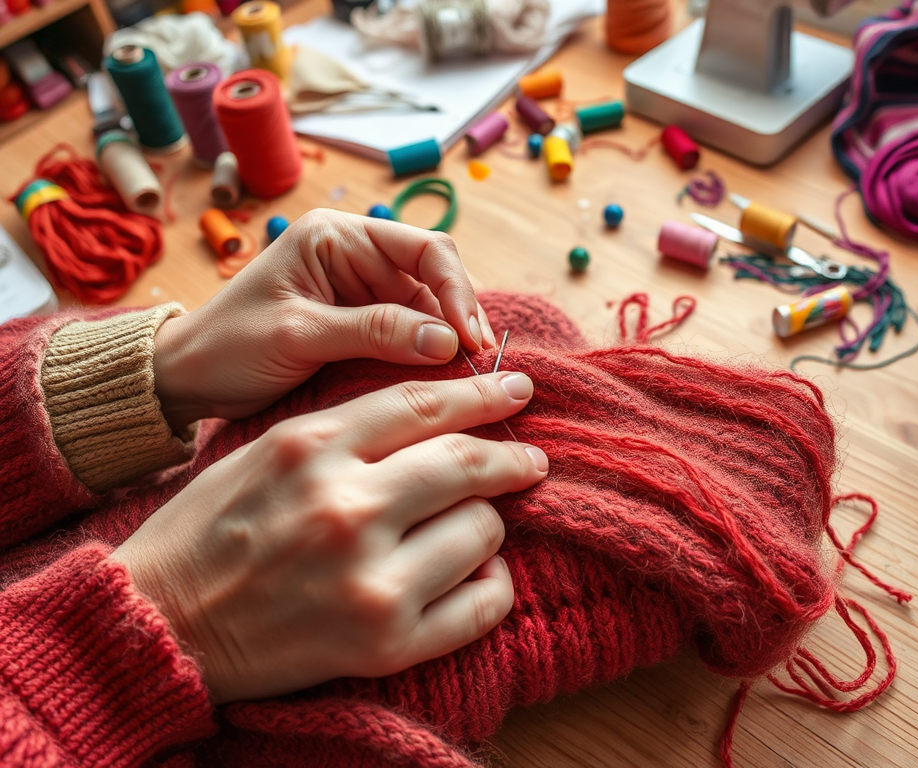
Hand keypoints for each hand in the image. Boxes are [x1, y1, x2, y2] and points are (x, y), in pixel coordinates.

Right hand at [109, 371, 546, 703]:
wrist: (163, 620)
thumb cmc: (213, 527)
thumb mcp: (271, 449)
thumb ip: (352, 428)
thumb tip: (442, 413)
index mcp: (313, 447)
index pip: (425, 404)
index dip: (481, 393)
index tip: (515, 390)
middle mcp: (346, 508)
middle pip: (467, 463)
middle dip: (511, 457)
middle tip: (529, 460)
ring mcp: (368, 579)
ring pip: (483, 531)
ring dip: (487, 525)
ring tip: (471, 527)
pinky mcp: (383, 644)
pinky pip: (481, 604)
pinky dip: (492, 586)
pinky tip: (477, 575)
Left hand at [153, 210, 496, 429]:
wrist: (188, 380)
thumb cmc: (229, 347)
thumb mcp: (299, 335)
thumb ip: (374, 332)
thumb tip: (449, 341)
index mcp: (336, 237)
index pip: (423, 249)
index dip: (457, 290)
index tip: (471, 339)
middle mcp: (357, 257)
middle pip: (436, 279)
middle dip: (460, 319)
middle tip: (479, 367)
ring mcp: (363, 293)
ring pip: (431, 311)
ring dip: (451, 342)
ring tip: (468, 379)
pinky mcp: (363, 327)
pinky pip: (413, 337)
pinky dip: (432, 358)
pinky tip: (445, 382)